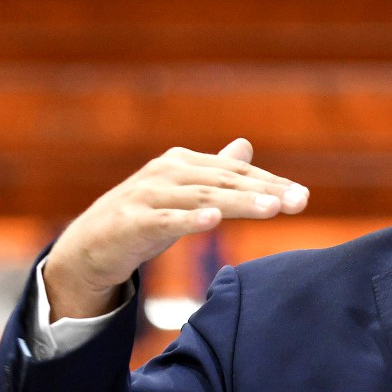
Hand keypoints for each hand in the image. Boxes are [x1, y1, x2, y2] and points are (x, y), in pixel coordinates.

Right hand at [43, 139, 308, 320]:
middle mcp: (168, 172)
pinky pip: (165, 220)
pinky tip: (214, 221)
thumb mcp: (184, 192)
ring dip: (240, 202)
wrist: (88, 246)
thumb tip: (246, 145)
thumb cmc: (144, 217)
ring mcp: (147, 195)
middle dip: (266, 191)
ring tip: (272, 208)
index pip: (237, 172)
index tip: (302, 197)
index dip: (271, 183)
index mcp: (185, 162)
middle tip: (300, 202)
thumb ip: (216, 172)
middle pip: (226, 181)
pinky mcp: (130, 221)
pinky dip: (190, 220)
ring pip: (203, 198)